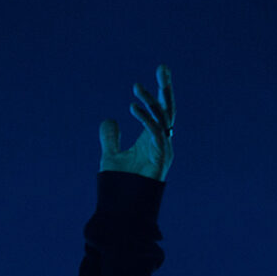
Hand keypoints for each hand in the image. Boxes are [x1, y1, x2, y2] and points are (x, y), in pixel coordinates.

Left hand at [99, 65, 174, 181]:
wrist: (122, 207)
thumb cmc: (120, 186)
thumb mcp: (110, 155)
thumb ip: (110, 138)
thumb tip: (109, 119)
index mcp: (151, 138)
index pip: (159, 109)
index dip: (160, 90)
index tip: (161, 70)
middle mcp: (160, 141)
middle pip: (167, 109)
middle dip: (165, 88)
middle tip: (162, 67)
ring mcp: (163, 149)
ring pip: (162, 118)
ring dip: (150, 102)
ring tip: (136, 88)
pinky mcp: (161, 157)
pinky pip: (156, 133)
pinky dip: (146, 119)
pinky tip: (133, 108)